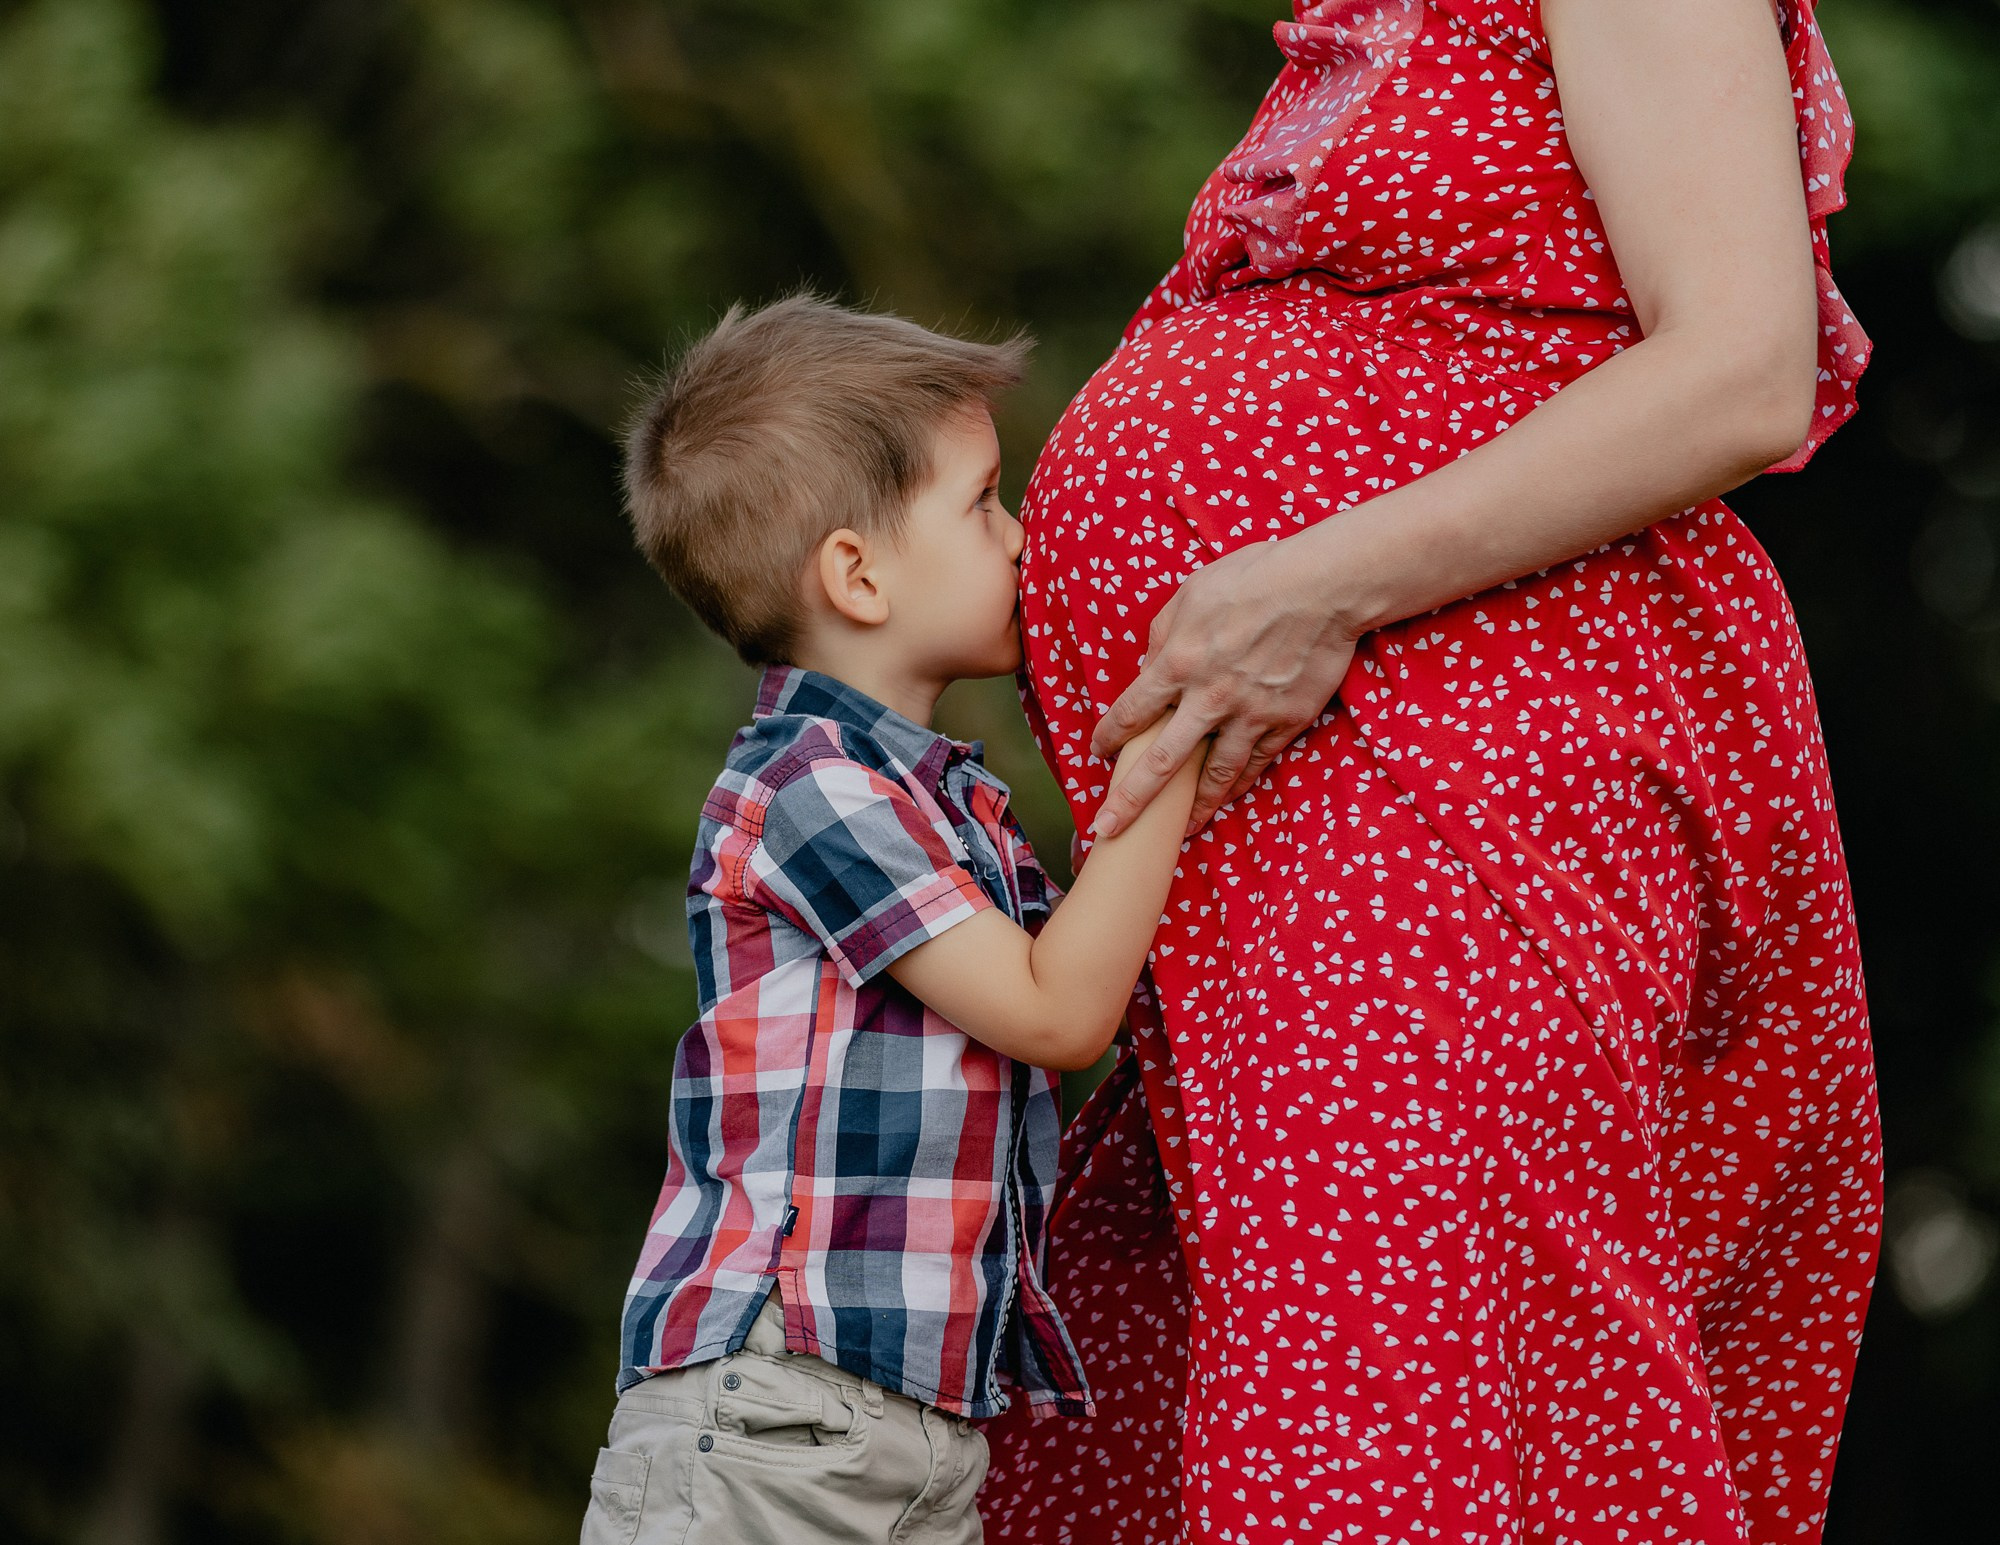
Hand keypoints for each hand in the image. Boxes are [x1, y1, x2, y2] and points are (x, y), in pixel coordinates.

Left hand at [1089, 536, 1360, 837]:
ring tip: (1181, 831)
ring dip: (1195, 806)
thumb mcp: (1192, 593)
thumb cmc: (1254, 578)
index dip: (1109, 737)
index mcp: (1177, 662)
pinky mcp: (1285, 721)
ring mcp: (1249, 714)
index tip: (1097, 753)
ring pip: (1216, 774)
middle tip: (1110, 828)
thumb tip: (1148, 665)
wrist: (1323, 586)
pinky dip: (1240, 784)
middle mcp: (1208, 697)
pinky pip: (1257, 762)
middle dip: (1131, 801)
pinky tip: (1228, 798)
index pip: (1131, 712)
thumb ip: (1163, 633)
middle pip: (1161, 762)